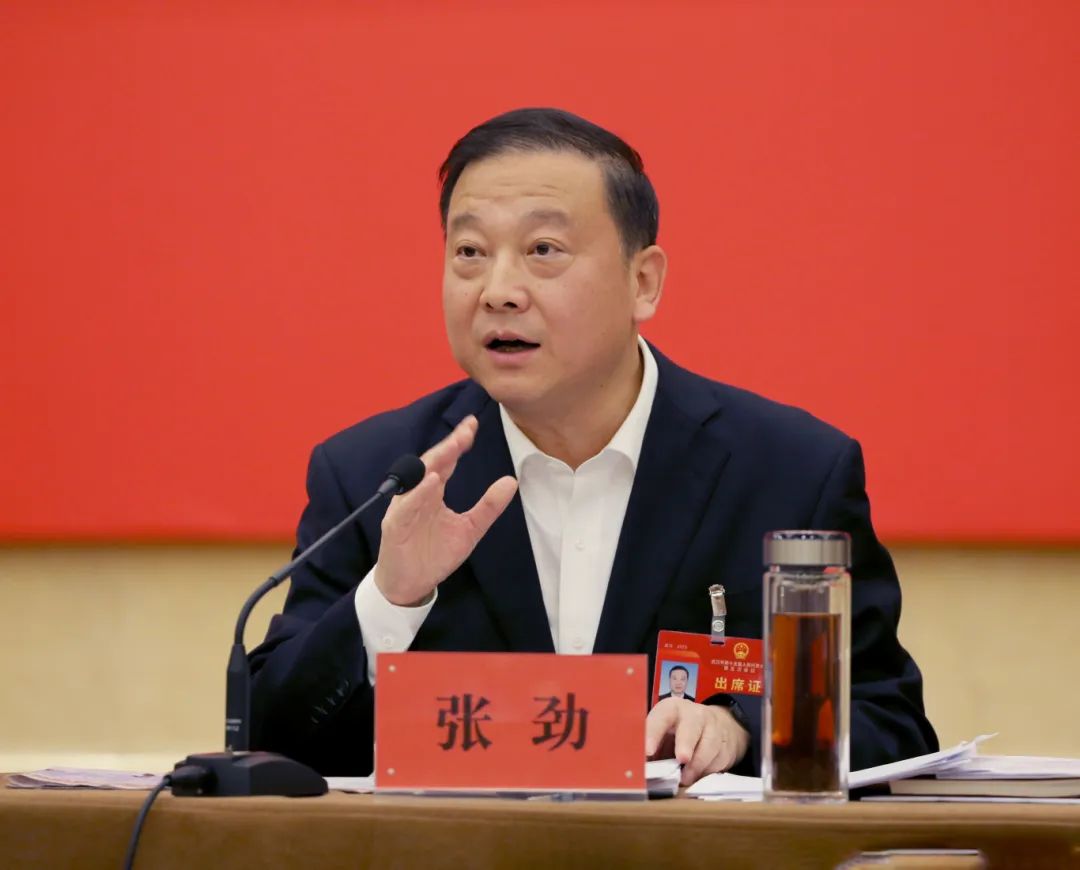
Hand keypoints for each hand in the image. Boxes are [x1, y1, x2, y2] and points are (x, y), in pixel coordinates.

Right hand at [374, 415, 517, 605]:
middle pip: (433, 463)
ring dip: (435, 462)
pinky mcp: (395, 524)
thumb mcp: (470, 529)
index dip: (459, 443)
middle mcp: (418, 495)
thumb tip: (511, 482)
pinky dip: (418, 493)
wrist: (410, 584)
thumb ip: (488, 506)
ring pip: (418, 479)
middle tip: (467, 429)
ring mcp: (405, 508)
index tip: (473, 425)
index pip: (447, 462)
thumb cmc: (434, 555)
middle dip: (449, 445)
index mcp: (433, 493)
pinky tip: (432, 481)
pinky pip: (407, 506)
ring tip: (453, 447)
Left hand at [645, 698, 749, 785]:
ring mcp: (714, 728)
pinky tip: (698, 777)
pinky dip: (708, 771)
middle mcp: (694, 715)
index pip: (662, 716)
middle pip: (691, 726)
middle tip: (681, 759)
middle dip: (685, 743)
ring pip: (709, 745)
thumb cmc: (678, 733)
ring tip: (685, 779)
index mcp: (671, 709)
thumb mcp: (663, 733)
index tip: (648, 751)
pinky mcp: (726, 744)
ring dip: (697, 765)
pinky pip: (719, 760)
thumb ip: (652, 749)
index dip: (654, 732)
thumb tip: (638, 770)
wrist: (716, 726)